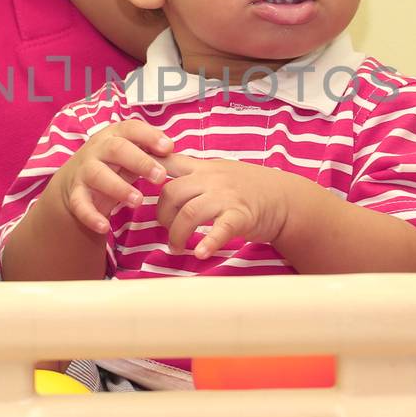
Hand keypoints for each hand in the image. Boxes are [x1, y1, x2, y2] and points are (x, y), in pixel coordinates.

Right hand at [54, 119, 173, 234]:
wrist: (75, 181)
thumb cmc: (114, 164)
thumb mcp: (130, 154)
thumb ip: (149, 151)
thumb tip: (170, 149)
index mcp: (114, 136)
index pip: (131, 128)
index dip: (149, 136)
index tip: (168, 148)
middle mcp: (97, 150)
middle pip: (116, 149)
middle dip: (139, 161)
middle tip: (160, 177)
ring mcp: (84, 171)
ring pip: (98, 175)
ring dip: (119, 187)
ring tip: (138, 201)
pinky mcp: (74, 194)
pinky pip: (79, 204)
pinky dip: (90, 216)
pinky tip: (105, 227)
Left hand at [156, 155, 300, 259]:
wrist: (284, 197)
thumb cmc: (247, 188)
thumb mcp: (218, 173)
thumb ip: (192, 175)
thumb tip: (161, 178)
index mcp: (202, 168)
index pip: (167, 162)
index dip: (146, 170)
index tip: (131, 181)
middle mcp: (211, 179)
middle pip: (171, 193)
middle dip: (161, 216)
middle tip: (165, 232)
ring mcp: (226, 197)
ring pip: (189, 213)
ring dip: (177, 235)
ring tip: (177, 248)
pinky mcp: (241, 215)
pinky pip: (221, 229)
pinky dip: (208, 242)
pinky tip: (200, 253)